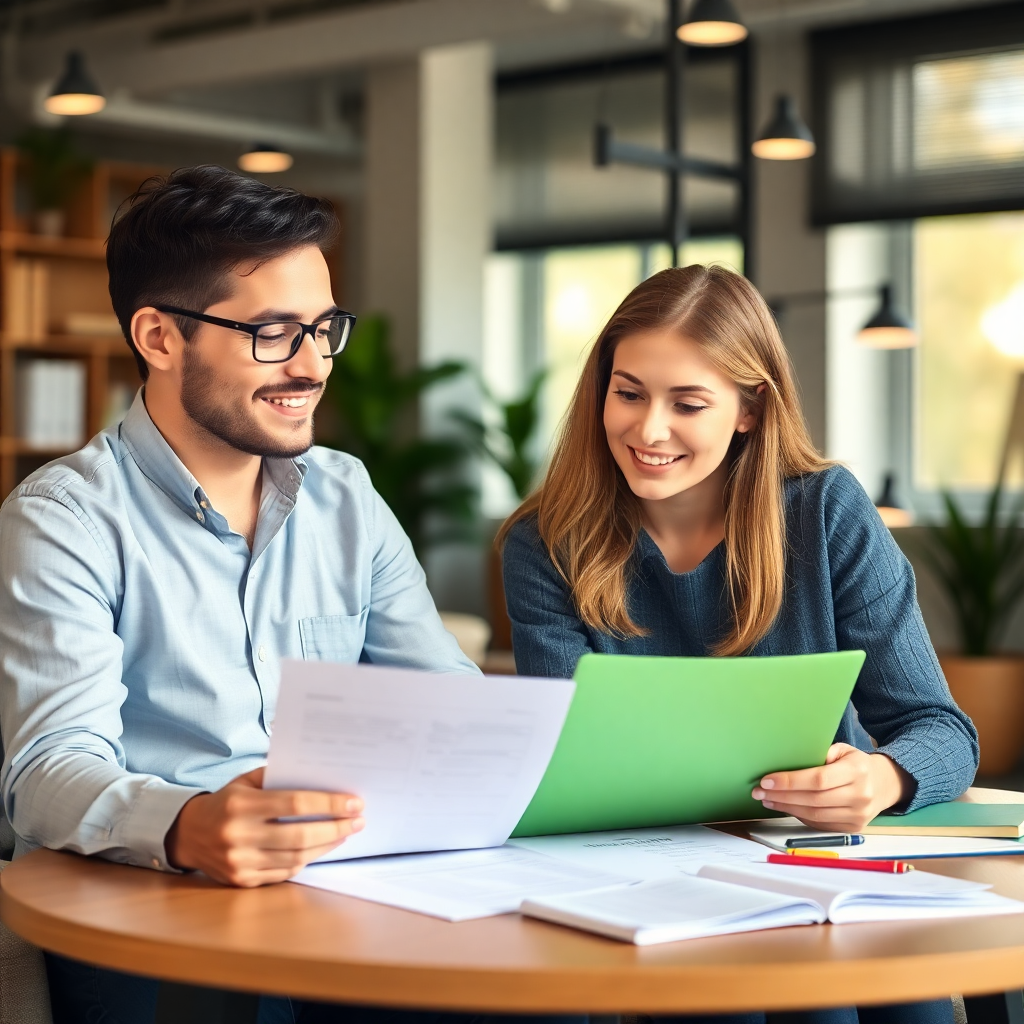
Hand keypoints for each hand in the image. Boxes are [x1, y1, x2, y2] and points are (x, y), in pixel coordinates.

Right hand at [165, 767, 363, 886]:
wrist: (187, 833)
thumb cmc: (226, 801)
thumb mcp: (246, 781)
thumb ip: (279, 777)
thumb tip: (322, 777)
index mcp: (241, 805)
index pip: (295, 804)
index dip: (329, 803)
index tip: (354, 802)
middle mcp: (238, 835)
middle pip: (300, 835)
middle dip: (336, 827)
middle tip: (358, 820)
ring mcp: (239, 862)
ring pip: (296, 857)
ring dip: (326, 845)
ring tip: (345, 832)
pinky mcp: (241, 881)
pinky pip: (284, 872)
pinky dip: (307, 859)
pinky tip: (321, 847)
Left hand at [751, 744, 912, 831]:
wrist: (885, 784)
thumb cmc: (856, 763)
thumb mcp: (842, 750)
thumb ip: (819, 754)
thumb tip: (785, 759)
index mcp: (857, 771)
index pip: (818, 779)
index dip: (790, 781)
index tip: (767, 780)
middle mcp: (860, 795)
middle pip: (813, 800)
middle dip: (782, 795)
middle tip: (759, 791)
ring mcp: (858, 815)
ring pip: (814, 815)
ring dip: (786, 808)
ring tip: (767, 800)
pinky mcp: (853, 828)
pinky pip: (820, 824)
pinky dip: (799, 816)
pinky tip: (785, 807)